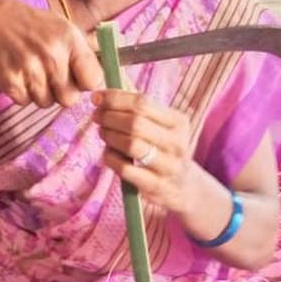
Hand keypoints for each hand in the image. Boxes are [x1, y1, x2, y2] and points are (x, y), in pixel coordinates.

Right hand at [0, 0, 103, 107]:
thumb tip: (112, 58)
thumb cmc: (27, 22)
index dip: (84, 83)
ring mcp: (30, 69)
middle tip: (50, 79)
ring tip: (31, 73)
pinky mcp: (10, 81)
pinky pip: (24, 101)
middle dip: (61, 93)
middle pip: (69, 99)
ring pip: (45, 103)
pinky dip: (21, 93)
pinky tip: (17, 75)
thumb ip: (85, 45)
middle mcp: (52, 55)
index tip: (77, 79)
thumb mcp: (60, 24)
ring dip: (39, 93)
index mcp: (69, 40)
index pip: (93, 80)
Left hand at [94, 90, 199, 215]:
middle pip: (135, 123)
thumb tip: (102, 95)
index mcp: (178, 122)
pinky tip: (108, 153)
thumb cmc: (163, 149)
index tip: (97, 97)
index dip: (115, 98)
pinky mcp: (156, 186)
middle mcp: (177, 143)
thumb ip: (138, 110)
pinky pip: (126, 168)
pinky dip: (111, 158)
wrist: (183, 186)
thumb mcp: (161, 127)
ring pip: (131, 144)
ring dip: (110, 136)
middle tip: (97, 116)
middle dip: (109, 117)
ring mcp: (168, 166)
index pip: (143, 103)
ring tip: (103, 133)